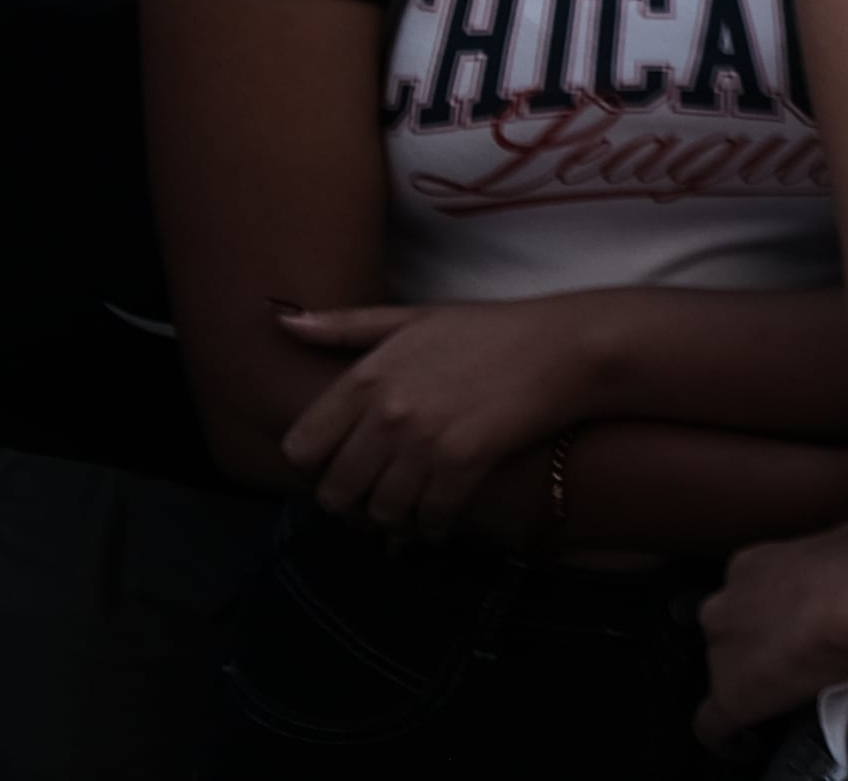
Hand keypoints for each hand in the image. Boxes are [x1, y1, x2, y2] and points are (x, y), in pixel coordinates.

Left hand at [272, 297, 598, 536]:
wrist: (566, 346)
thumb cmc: (490, 330)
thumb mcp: (416, 317)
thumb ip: (346, 326)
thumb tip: (281, 321)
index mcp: (367, 376)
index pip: (301, 449)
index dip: (317, 467)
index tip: (342, 466)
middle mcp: (387, 411)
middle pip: (336, 492)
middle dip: (352, 505)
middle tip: (374, 500)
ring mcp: (424, 439)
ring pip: (380, 512)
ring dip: (393, 521)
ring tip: (407, 515)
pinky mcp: (463, 462)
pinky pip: (428, 518)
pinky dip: (432, 528)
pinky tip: (440, 522)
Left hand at [697, 521, 847, 740]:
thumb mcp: (839, 542)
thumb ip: (817, 560)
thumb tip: (834, 566)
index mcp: (748, 567)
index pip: (743, 592)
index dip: (766, 607)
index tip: (790, 617)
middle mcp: (723, 608)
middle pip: (724, 630)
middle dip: (751, 640)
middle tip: (791, 649)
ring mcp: (721, 654)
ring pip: (722, 672)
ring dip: (748, 678)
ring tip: (783, 689)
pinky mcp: (731, 697)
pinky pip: (712, 725)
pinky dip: (726, 735)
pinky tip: (743, 742)